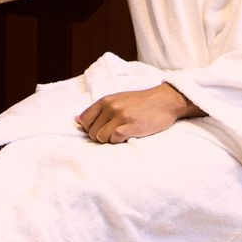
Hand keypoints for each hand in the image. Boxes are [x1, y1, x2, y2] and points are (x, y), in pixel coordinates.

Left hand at [77, 84, 199, 143]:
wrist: (165, 100)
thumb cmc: (141, 102)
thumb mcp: (117, 100)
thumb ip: (98, 110)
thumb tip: (76, 120)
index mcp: (105, 100)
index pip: (84, 119)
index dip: (89, 129)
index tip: (101, 130)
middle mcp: (111, 107)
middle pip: (92, 132)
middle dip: (101, 137)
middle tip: (115, 134)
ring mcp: (121, 116)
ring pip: (101, 138)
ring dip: (110, 141)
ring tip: (122, 135)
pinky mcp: (132, 126)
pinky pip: (114, 139)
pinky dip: (119, 142)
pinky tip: (128, 136)